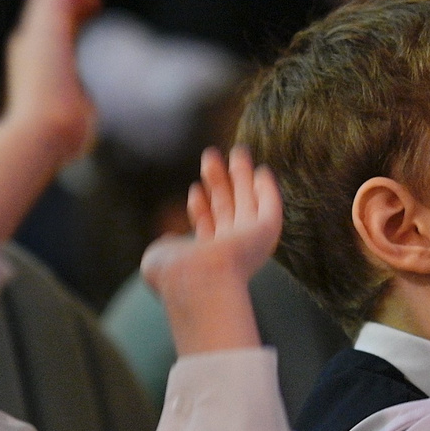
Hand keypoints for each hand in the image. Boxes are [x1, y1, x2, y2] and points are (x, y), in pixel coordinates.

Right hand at [0, 0, 105, 164]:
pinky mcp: (45, 25)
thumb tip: (86, 110)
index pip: (59, 27)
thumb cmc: (64, 136)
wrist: (46, 134)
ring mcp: (37, 32)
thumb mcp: (75, 115)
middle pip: (53, 2)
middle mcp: (33, 43)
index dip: (76, 8)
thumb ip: (78, 104)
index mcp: (39, 62)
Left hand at [140, 147, 282, 355]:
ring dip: (242, 177)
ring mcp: (248, 241)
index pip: (206, 228)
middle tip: (212, 156)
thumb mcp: (158, 258)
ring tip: (237, 151)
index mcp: (206, 258)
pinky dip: (268, 189)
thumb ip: (166, 246)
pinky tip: (261, 171)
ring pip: (247, 202)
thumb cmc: (173, 273)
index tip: (195, 188)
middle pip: (226, 209)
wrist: (194, 279)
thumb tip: (171, 238)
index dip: (201, 208)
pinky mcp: (266, 231)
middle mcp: (230, 249)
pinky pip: (271, 206)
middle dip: (220, 183)